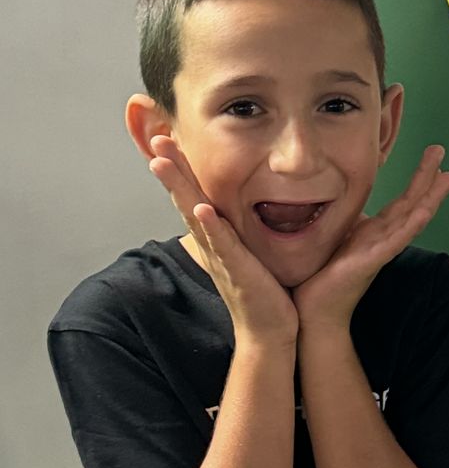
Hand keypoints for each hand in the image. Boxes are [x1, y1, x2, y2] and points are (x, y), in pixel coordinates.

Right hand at [149, 137, 297, 345]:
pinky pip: (221, 246)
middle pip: (186, 199)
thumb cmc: (265, 292)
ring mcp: (221, 258)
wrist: (271, 332)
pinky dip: (210, 227)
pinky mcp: (237, 273)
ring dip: (179, 188)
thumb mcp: (251, 250)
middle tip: (158, 136)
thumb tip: (250, 202)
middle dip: (172, 168)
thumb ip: (245, 226)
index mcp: (218, 236)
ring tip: (162, 161)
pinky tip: (201, 208)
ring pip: (194, 216)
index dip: (183, 167)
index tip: (171, 136)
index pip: (195, 194)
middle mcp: (212, 244)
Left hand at [294, 146, 448, 331]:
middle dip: (428, 177)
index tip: (432, 157)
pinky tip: (424, 210)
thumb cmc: (321, 277)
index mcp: (375, 232)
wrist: (314, 311)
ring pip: (412, 218)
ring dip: (430, 197)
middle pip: (413, 203)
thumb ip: (344, 220)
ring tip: (447, 177)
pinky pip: (396, 240)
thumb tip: (338, 196)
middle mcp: (382, 239)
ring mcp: (380, 250)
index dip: (418, 179)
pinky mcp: (371, 262)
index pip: (402, 201)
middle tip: (440, 150)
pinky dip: (412, 224)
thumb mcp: (334, 237)